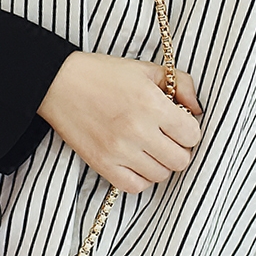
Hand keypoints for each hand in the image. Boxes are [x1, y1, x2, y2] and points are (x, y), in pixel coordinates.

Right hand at [37, 51, 202, 192]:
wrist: (58, 84)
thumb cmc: (102, 75)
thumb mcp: (145, 69)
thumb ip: (181, 83)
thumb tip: (197, 109)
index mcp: (151, 104)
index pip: (192, 135)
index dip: (188, 130)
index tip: (177, 125)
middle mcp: (138, 130)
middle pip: (180, 160)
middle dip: (178, 149)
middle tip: (165, 138)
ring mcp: (119, 151)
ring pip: (160, 175)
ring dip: (159, 164)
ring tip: (148, 149)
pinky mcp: (102, 164)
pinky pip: (135, 186)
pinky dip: (141, 178)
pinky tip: (135, 163)